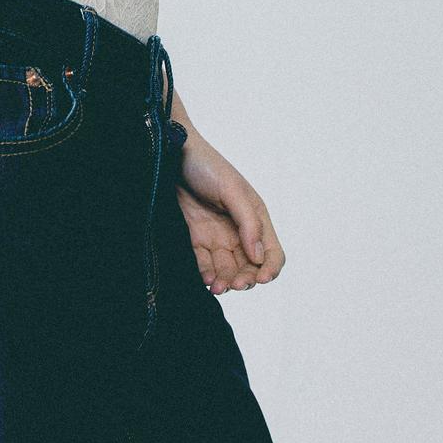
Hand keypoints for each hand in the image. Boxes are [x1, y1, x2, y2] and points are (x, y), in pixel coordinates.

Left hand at [173, 125, 285, 293]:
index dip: (269, 269)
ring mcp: (218, 235)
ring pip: (228, 268)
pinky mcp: (197, 237)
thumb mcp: (231, 190)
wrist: (171, 154)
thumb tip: (258, 256)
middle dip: (245, 279)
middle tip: (234, 285)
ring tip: (216, 288)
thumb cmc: (206, 165)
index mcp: (255, 217)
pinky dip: (207, 274)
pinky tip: (206, 280)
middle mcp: (239, 230)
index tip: (259, 279)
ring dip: (225, 281)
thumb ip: (248, 222)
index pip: (271, 252)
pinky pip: (205, 262)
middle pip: (249, 266)